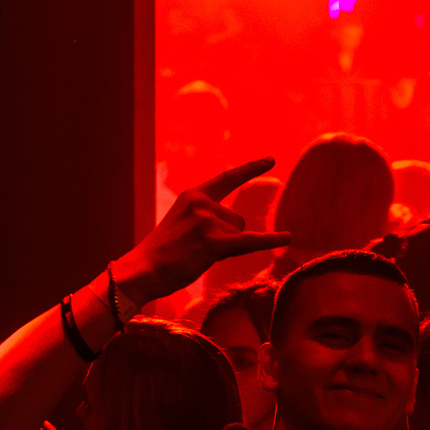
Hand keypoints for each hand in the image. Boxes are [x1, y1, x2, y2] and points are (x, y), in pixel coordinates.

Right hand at [120, 158, 289, 301]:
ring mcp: (206, 221)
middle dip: (227, 237)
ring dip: (226, 248)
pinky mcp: (211, 242)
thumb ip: (206, 217)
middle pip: (238, 220)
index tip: (272, 160)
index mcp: (193, 195)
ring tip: (197, 255)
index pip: (228, 178)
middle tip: (197, 249)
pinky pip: (249, 242)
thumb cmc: (162, 253)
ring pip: (239, 234)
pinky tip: (287, 238)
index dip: (251, 169)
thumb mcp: (182, 222)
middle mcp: (201, 202)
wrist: (141, 270)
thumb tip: (238, 226)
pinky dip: (270, 240)